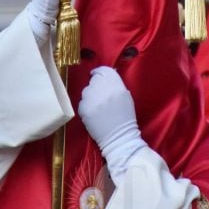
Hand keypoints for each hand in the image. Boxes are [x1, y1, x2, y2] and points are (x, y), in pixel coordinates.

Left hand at [78, 66, 144, 182]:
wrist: (119, 138)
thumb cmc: (125, 117)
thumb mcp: (126, 96)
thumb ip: (116, 84)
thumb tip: (106, 76)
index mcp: (116, 86)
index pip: (104, 70)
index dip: (99, 72)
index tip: (97, 75)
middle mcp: (103, 90)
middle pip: (94, 80)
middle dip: (96, 85)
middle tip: (99, 94)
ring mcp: (92, 99)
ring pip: (86, 90)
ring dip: (90, 95)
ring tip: (96, 105)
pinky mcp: (84, 110)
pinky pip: (82, 103)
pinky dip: (86, 106)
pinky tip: (93, 113)